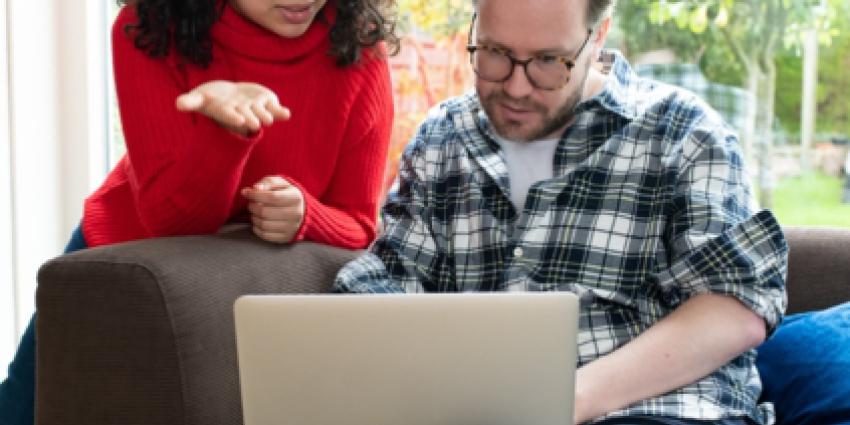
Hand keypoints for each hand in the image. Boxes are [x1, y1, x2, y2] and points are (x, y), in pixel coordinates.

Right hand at [176, 81, 290, 134]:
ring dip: (266, 116)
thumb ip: (190, 102)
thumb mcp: (200, 98)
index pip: (231, 116)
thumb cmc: (212, 98)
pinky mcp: (267, 103)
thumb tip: (178, 105)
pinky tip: (286, 114)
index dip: (234, 117)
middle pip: (249, 118)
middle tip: (256, 123)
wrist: (230, 95)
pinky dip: (281, 113)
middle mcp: (244, 114)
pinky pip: (276, 110)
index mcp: (228, 113)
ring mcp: (257, 109)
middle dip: (252, 119)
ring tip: (269, 118)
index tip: (239, 120)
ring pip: (264, 115)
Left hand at [241, 176, 304, 243]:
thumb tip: (255, 188)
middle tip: (251, 203)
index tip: (246, 192)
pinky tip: (258, 221)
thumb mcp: (281, 183)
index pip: (271, 197)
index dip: (255, 195)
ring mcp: (291, 228)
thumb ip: (268, 182)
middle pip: (265, 212)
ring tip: (254, 212)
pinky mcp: (286, 238)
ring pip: (263, 224)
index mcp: (295, 197)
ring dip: (253, 217)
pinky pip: (265, 235)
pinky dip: (257, 228)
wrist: (302, 211)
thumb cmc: (287, 194)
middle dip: (252, 206)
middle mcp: (296, 214)